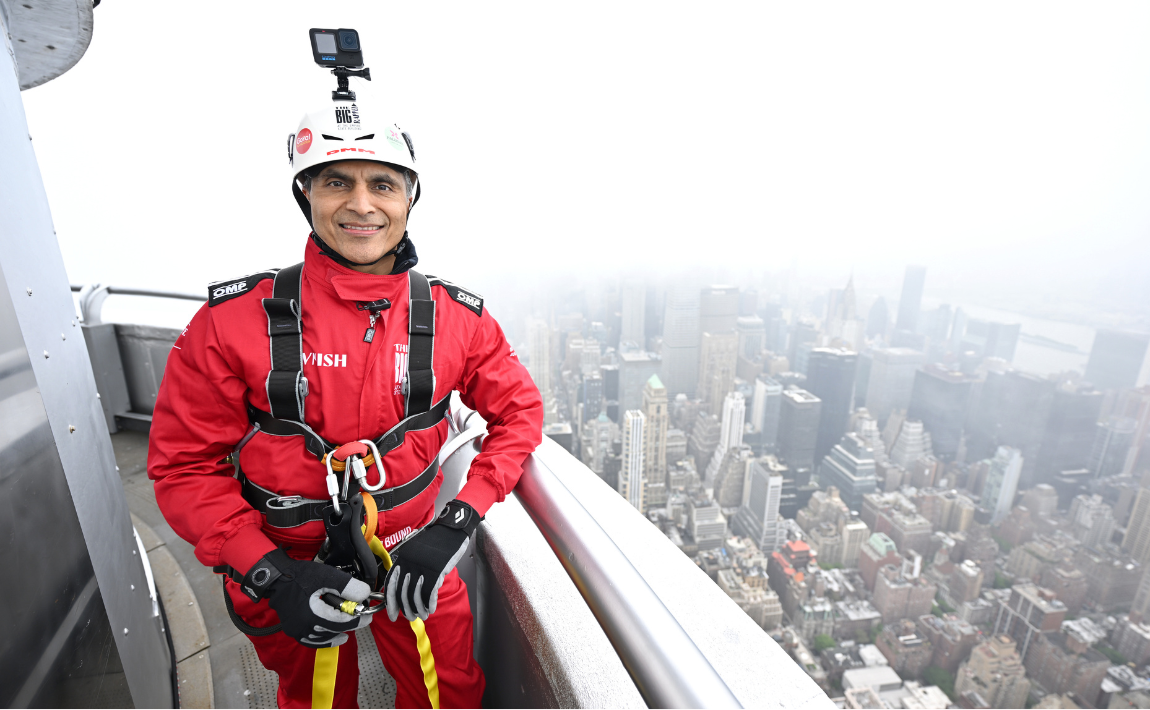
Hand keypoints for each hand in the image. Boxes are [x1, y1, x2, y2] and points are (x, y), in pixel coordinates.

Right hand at [244, 549, 372, 646]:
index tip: (369, 616)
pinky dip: (325, 640)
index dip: (359, 619)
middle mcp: (305, 628)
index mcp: (314, 615)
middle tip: (361, 617)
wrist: (277, 578)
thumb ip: (347, 586)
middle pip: (335, 630)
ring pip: (325, 638)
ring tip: (349, 627)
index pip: (343, 622)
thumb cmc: (302, 576)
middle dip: (350, 623)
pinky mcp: (293, 631)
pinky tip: (335, 637)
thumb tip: (365, 595)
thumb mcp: (327, 576)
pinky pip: (313, 641)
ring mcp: (298, 631)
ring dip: (338, 632)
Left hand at [384, 500, 479, 621]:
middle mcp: (410, 562)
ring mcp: (423, 566)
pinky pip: (430, 592)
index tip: (393, 615)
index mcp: (403, 558)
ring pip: (416, 595)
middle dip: (406, 609)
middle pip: (403, 592)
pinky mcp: (436, 570)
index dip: (391, 603)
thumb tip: (405, 591)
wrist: (452, 530)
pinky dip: (430, 603)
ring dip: (419, 608)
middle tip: (410, 617)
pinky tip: (431, 608)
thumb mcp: (417, 553)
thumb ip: (410, 568)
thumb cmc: (437, 542)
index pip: (392, 585)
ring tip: (423, 614)